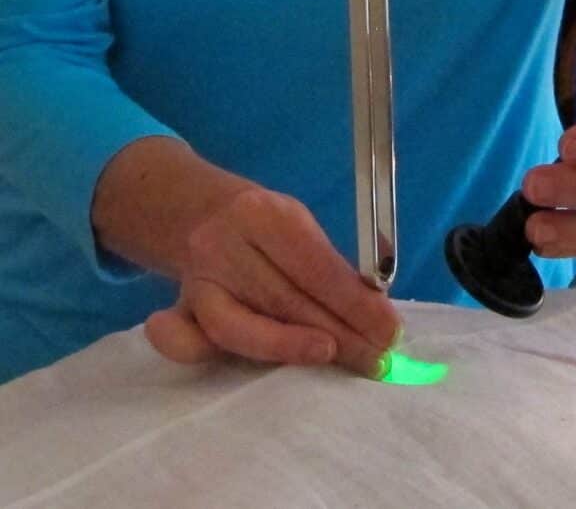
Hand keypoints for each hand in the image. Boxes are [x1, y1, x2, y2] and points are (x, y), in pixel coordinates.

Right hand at [144, 187, 400, 378]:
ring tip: (335, 361)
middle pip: (283, 299)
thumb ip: (332, 267)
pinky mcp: (177, 309)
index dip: (354, 303)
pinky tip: (246, 370)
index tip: (390, 332)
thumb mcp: (301, 228)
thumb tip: (376, 319)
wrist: (201, 213)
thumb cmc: (268, 229)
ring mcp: (195, 280)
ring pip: (239, 326)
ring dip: (292, 351)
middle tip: (376, 361)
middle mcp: (223, 245)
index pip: (315, 266)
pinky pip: (181, 340)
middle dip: (338, 336)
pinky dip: (200, 354)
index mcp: (264, 215)